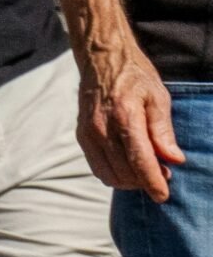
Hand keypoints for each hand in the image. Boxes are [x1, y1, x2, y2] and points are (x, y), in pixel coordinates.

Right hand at [80, 42, 185, 200]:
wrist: (102, 61)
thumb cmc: (134, 77)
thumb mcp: (158, 98)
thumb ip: (164, 131)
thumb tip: (174, 159)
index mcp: (124, 117)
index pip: (140, 160)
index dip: (153, 182)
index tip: (163, 196)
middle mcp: (101, 128)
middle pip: (124, 172)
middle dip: (145, 181)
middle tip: (164, 174)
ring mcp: (88, 133)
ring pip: (108, 174)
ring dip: (129, 181)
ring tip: (146, 171)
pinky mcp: (81, 136)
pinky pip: (96, 167)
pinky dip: (113, 174)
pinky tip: (128, 165)